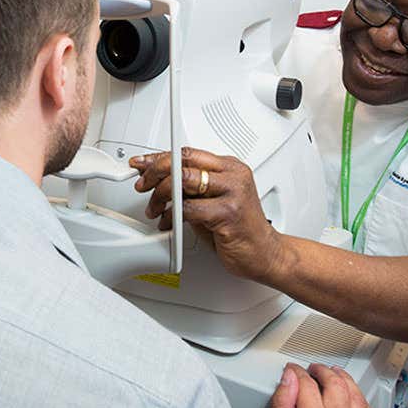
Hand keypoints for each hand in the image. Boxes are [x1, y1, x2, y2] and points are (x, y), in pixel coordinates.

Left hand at [129, 147, 278, 281]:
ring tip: (155, 209)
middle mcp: (233, 176)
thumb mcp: (214, 201)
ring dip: (161, 196)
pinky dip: (172, 216)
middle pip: (184, 161)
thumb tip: (160, 180)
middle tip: (143, 185)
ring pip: (183, 182)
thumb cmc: (240, 229)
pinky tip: (168, 222)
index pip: (188, 153)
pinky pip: (189, 209)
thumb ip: (192, 188)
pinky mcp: (228, 214)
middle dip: (156, 172)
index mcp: (230, 167)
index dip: (160, 157)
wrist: (265, 253)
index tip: (142, 164)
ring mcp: (233, 193)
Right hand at [264, 363, 376, 407]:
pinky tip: (355, 399)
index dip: (297, 373)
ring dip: (346, 381)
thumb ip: (281, 406)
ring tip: (335, 375)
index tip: (292, 371)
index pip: (307, 385)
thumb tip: (287, 380)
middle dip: (323, 371)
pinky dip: (362, 403)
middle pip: (336, 385)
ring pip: (357, 398)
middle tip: (313, 369)